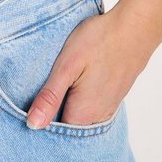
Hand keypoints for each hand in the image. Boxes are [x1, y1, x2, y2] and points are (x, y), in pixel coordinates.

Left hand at [25, 1, 159, 128]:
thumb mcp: (66, 65)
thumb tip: (33, 124)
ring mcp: (108, 107)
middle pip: (68, 126)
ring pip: (80, 117)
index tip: (27, 108)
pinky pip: (91, 107)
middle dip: (51, 115)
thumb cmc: (99, 41)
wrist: (134, 27)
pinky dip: (78, 99)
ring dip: (65, 106)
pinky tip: (72, 82)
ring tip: (55, 85)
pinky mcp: (113, 95)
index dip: (39, 122)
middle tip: (37, 93)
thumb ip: (50, 96)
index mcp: (84, 113)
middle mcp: (98, 117)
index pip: (55, 133)